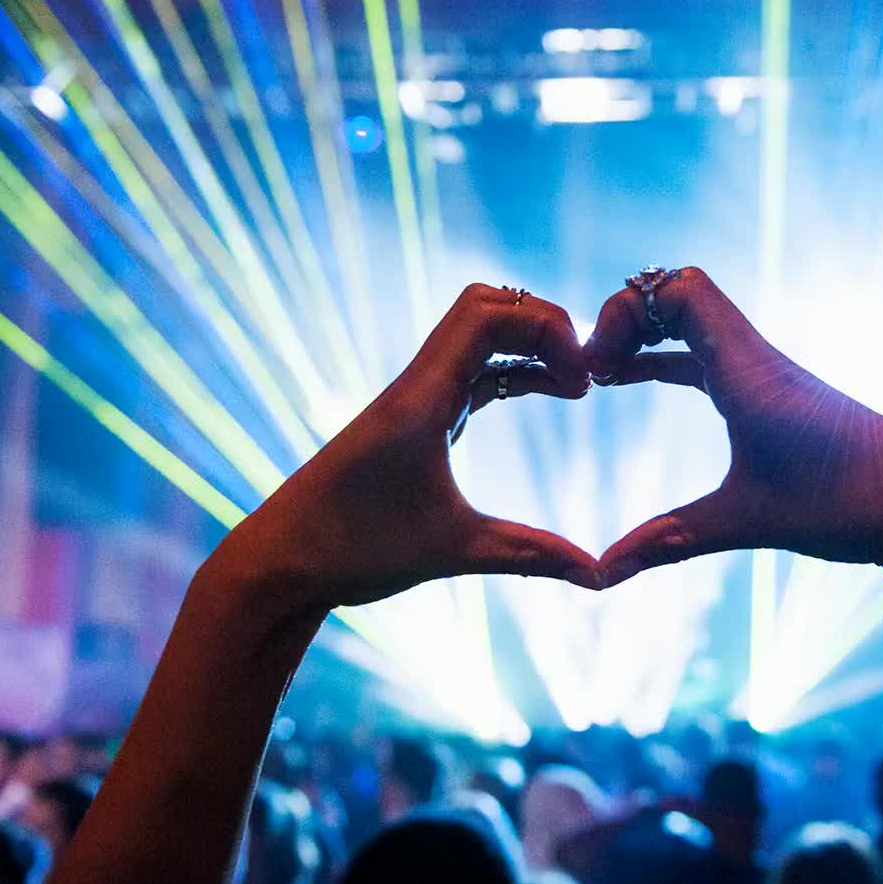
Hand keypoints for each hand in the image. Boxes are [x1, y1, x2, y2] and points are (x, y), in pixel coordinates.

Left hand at [198, 284, 600, 616]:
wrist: (282, 562)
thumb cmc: (354, 551)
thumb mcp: (452, 552)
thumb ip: (530, 556)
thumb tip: (600, 575)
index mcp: (421, 398)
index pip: (487, 315)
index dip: (546, 328)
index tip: (584, 381)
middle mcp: (417, 386)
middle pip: (487, 308)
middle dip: (545, 325)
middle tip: (586, 375)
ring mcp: (415, 399)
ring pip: (479, 336)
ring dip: (531, 345)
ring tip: (577, 386)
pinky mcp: (416, 418)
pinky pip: (473, 370)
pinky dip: (514, 370)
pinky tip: (548, 392)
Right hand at [585, 268, 882, 585]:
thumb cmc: (847, 506)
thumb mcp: (746, 523)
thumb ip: (667, 543)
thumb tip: (600, 576)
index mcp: (750, 371)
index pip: (678, 289)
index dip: (625, 312)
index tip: (595, 368)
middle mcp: (758, 360)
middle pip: (679, 291)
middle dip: (626, 316)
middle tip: (591, 369)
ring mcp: (767, 375)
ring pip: (695, 320)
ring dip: (645, 334)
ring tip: (602, 374)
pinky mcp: (775, 396)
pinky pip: (708, 355)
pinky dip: (667, 357)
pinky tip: (635, 381)